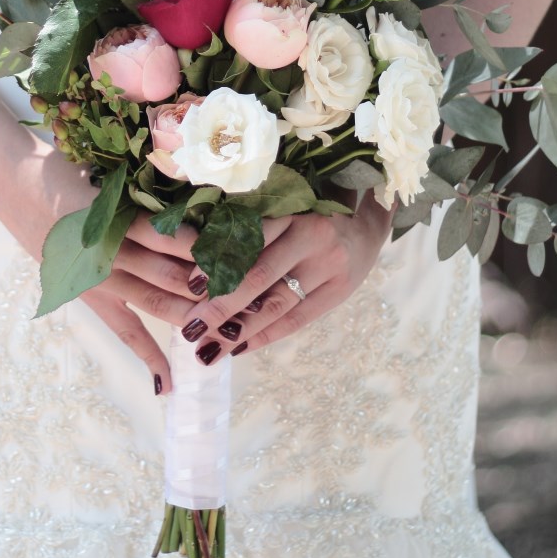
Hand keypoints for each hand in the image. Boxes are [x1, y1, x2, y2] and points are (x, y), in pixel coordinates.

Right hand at [19, 145, 291, 395]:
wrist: (21, 190)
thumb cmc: (78, 175)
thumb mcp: (121, 180)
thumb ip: (160, 198)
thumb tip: (213, 212)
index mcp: (124, 218)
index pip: (181, 240)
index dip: (219, 251)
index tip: (256, 255)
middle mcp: (114, 252)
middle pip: (177, 275)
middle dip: (218, 288)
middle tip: (258, 296)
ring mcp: (101, 279)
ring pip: (159, 303)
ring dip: (195, 318)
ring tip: (231, 330)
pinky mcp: (90, 297)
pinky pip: (125, 332)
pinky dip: (147, 356)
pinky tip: (169, 384)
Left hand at [174, 193, 392, 366]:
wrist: (366, 222)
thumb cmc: (311, 215)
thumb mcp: (284, 209)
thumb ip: (252, 228)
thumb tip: (200, 262)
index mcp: (290, 211)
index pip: (248, 240)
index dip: (218, 263)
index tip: (190, 286)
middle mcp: (311, 237)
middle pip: (260, 276)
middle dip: (222, 306)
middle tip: (191, 327)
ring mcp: (328, 266)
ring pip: (278, 304)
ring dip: (240, 330)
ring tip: (209, 348)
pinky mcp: (339, 291)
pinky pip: (298, 319)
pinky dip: (267, 335)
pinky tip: (241, 349)